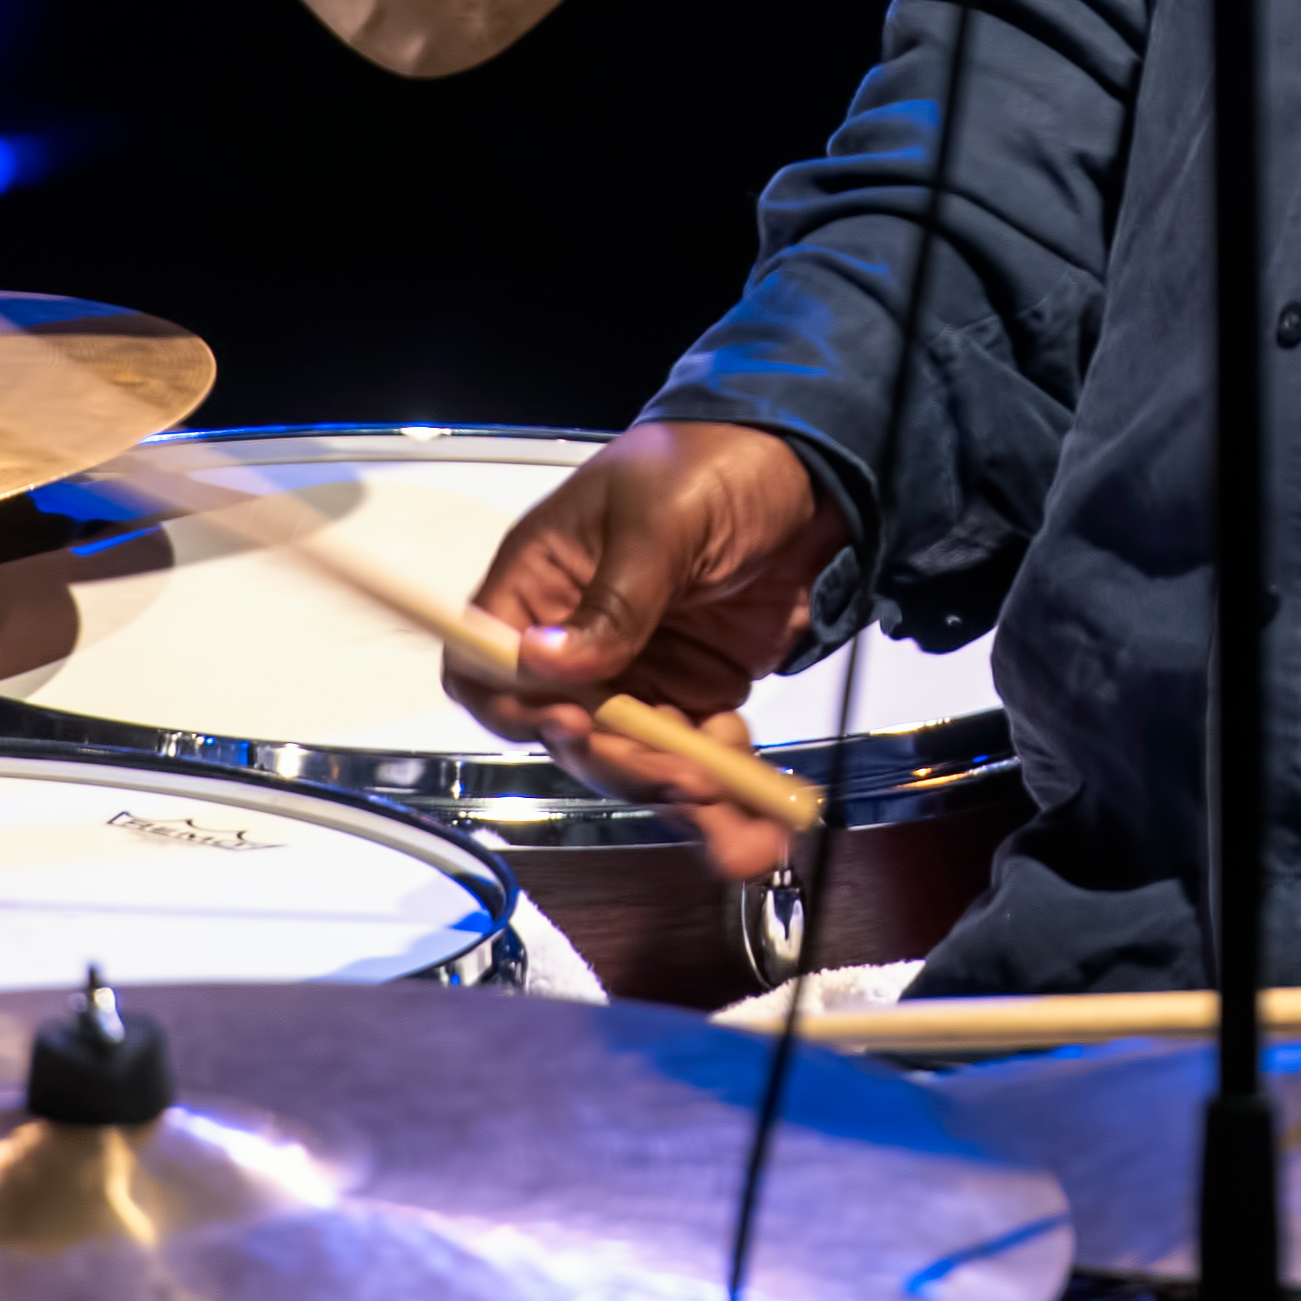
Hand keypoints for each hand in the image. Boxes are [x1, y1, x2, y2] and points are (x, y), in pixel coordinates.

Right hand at [455, 422, 847, 885]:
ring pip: (638, 762)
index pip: (486, 665)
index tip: (574, 722)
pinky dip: (730, 792)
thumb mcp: (662, 517)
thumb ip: (612, 597)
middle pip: (571, 733)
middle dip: (627, 764)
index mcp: (543, 581)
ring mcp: (638, 673)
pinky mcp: (693, 695)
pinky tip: (768, 812)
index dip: (515, 707)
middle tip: (687, 776)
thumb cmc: (717, 462)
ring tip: (749, 839)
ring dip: (689, 805)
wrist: (813, 470)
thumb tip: (541, 661)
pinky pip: (698, 759)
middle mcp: (579, 639)